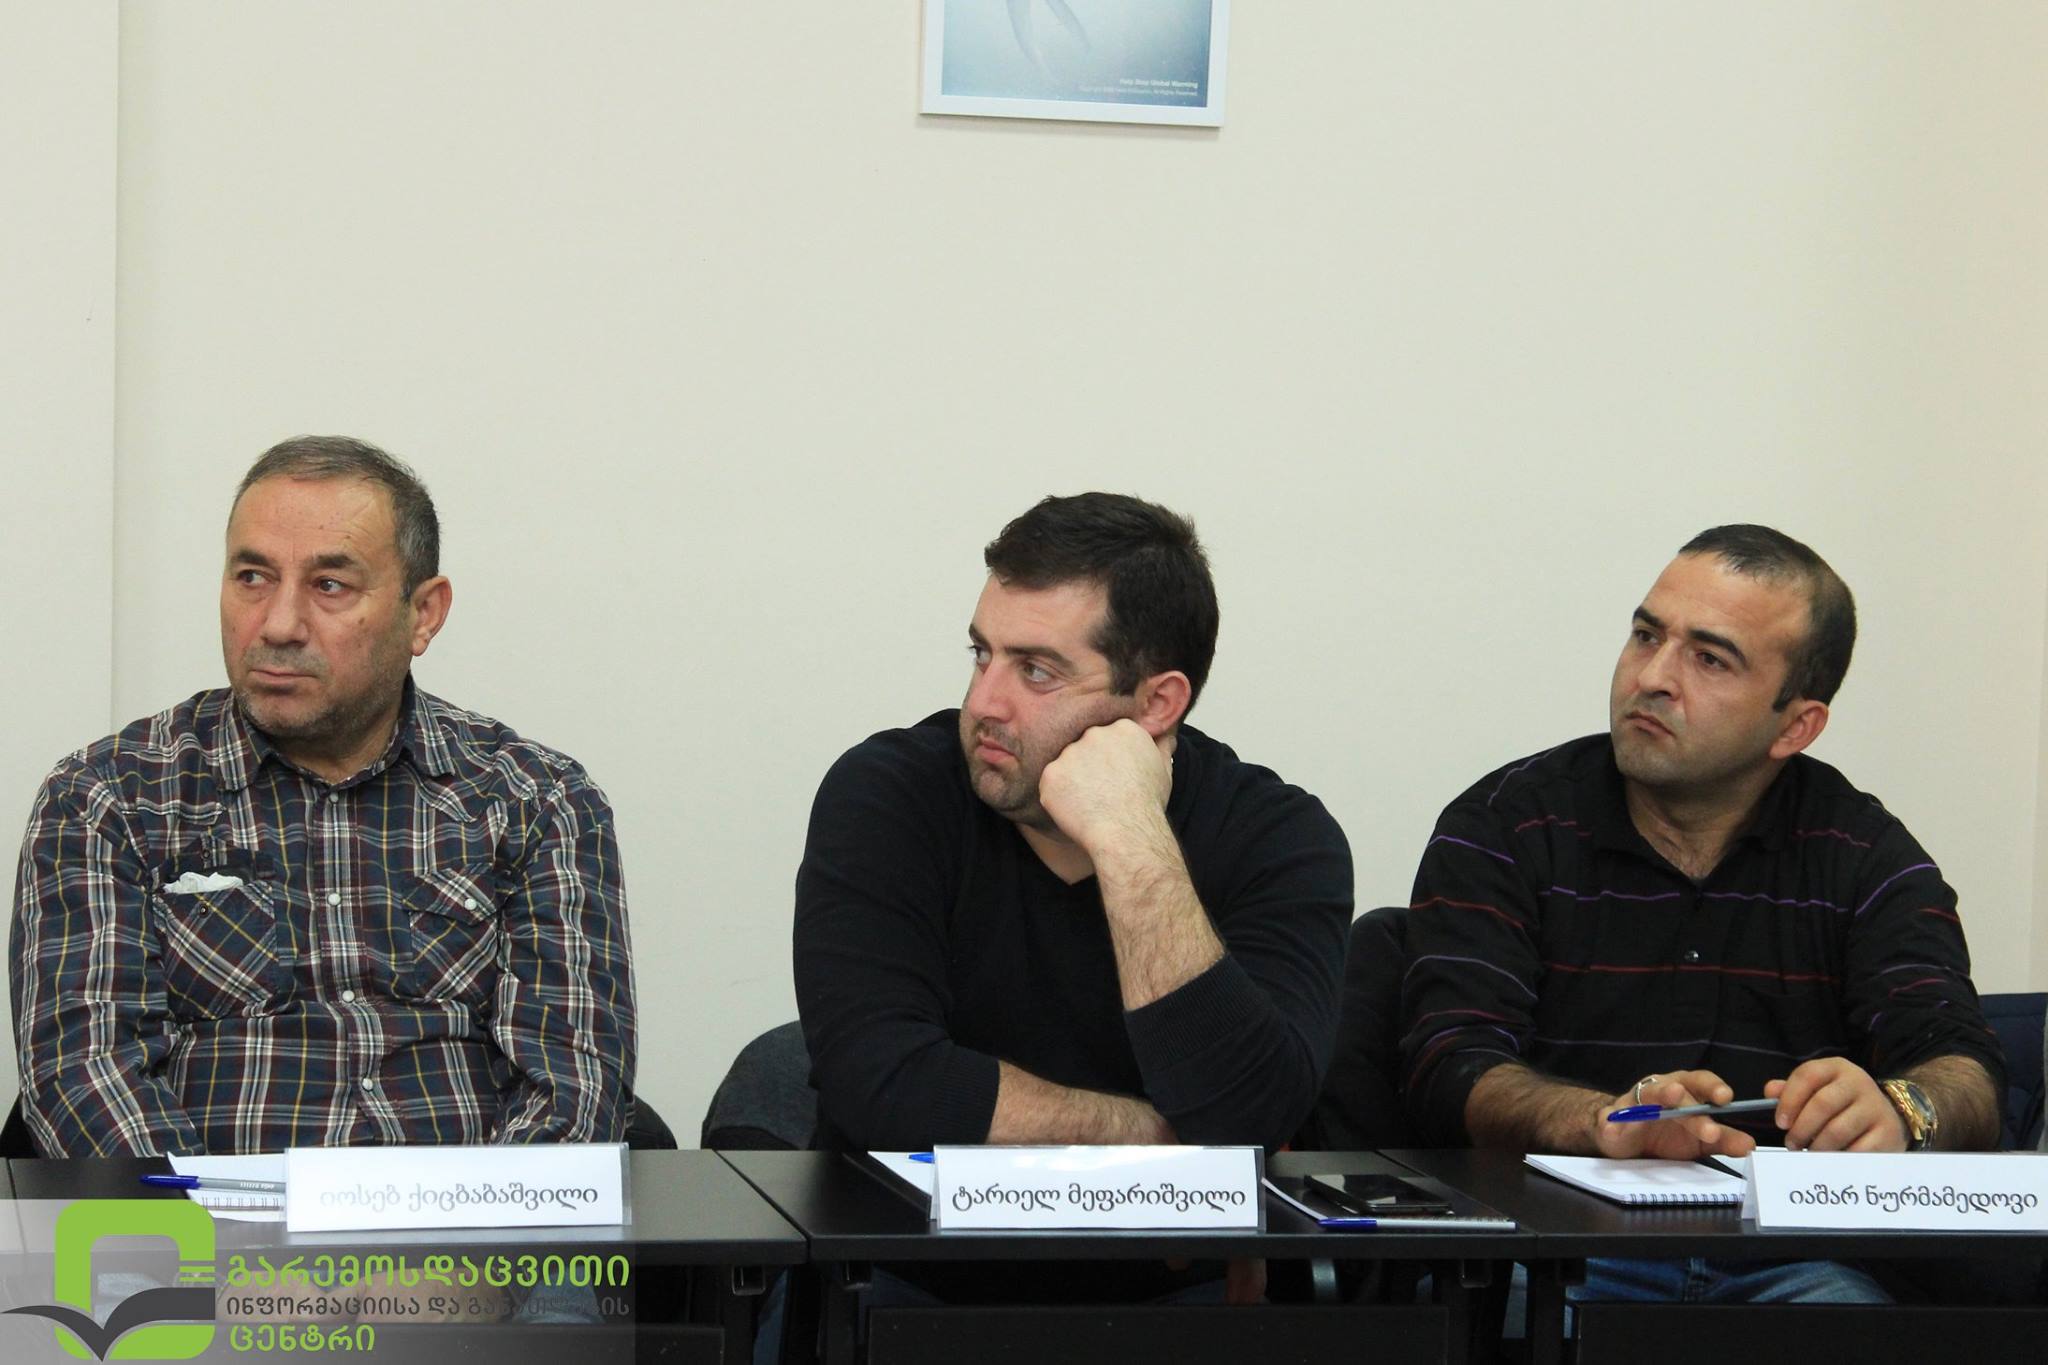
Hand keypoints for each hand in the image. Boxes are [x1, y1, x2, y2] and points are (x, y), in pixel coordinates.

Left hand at [1037, 719, 1172, 854]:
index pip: (1108, 736)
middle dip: (1089, 766)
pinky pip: (1051, 784)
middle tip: (1100, 791)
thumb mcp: (1164, 771)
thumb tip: (1166, 736)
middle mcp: (1095, 734)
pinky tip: (1076, 811)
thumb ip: (1161, 748)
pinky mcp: (1051, 774)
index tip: (1114, 776)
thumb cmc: (1147, 805)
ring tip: (1089, 803)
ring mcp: (1070, 753)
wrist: (1127, 833)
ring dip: (1073, 781)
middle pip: (1085, 746)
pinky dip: (1058, 797)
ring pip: (1066, 764)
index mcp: (1123, 729)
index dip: (1109, 758)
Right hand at [1593, 1070, 1755, 1159]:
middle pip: (1676, 1089)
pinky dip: (1611, 1124)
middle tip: (1707, 1120)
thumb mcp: (1698, 1140)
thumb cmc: (1666, 1133)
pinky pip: (1610, 1120)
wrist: (1626, 1141)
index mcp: (1683, 1091)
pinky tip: (1613, 1130)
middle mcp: (1659, 1090)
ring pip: (1646, 1095)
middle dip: (1691, 1102)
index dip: (1713, 1087)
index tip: (1727, 1098)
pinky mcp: (1611, 1119)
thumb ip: (1723, 1139)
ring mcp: (1634, 1103)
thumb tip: (1749, 1144)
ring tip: (1669, 1096)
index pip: (1700, 1082)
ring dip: (1658, 1095)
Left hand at [1765, 1058, 1905, 1151]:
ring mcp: (1876, 1107)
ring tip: (1809, 1153)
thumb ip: (1793, 1090)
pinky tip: (1831, 1161)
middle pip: (1822, 1104)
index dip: (1789, 1099)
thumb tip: (1770, 1091)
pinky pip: (1857, 1150)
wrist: (1890, 1115)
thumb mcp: (1819, 1088)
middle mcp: (1859, 1083)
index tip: (1780, 1122)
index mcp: (1837, 1068)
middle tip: (1791, 1144)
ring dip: (1817, 1146)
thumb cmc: (1843, 1103)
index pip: (1807, 1075)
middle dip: (1801, 1128)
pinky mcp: (1888, 1132)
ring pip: (1838, 1130)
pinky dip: (1839, 1158)